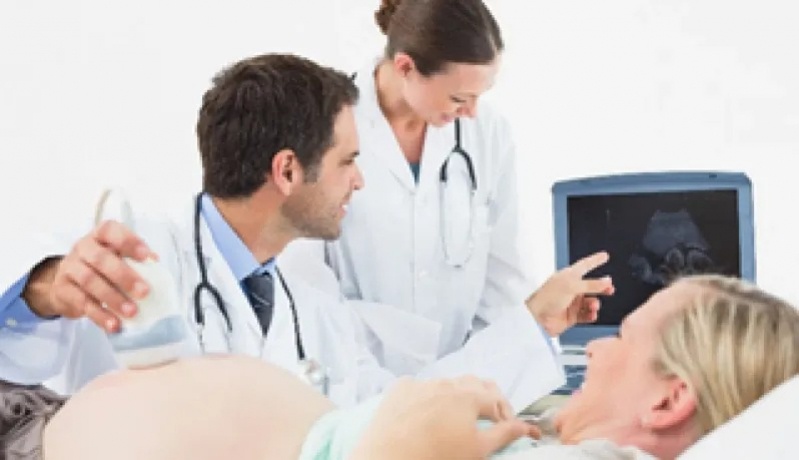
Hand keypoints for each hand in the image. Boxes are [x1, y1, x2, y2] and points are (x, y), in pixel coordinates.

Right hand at [23, 220, 156, 331]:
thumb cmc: (102, 268)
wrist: (67, 284)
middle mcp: (82, 248)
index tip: (146, 256)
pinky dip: (100, 315)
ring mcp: (69, 268)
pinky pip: (81, 303)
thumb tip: (156, 263)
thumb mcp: (117, 258)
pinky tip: (114, 325)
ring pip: (89, 282)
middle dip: (124, 276)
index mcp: (99, 236)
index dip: (128, 241)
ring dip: (113, 298)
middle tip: (144, 292)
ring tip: (132, 312)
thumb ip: (136, 260)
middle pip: (100, 259)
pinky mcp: (62, 290)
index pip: (110, 230)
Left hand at [350, 376, 534, 459]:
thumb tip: (525, 426)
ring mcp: (420, 383)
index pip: (495, 397)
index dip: (504, 412)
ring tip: (454, 418)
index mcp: (468, 396)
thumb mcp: (477, 449)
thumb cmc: (438, 456)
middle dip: (483, 398)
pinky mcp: (399, 389)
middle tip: (486, 418)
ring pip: (444, 384)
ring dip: (454, 397)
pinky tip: (425, 414)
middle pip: (472, 384)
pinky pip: (418, 387)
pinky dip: (427, 397)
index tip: (506, 426)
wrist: (390, 457)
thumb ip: (504, 434)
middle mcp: (445, 383)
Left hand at [526, 251, 614, 336]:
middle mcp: (570, 288)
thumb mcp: (571, 286)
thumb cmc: (548, 297)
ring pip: (590, 301)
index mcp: (567, 276)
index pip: (584, 265)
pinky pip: (586, 315)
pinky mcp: (571, 316)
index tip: (605, 256)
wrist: (537, 318)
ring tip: (594, 306)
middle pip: (591, 286)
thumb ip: (591, 284)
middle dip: (601, 287)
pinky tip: (591, 315)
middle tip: (610, 289)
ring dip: (594, 303)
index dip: (595, 260)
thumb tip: (607, 281)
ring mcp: (571, 303)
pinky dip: (591, 315)